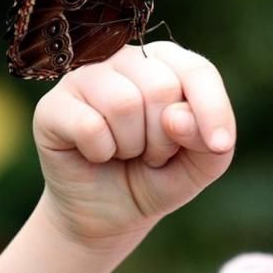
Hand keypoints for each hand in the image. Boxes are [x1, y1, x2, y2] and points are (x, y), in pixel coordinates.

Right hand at [32, 41, 235, 249]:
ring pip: (124, 103)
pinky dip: (101, 153)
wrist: (111, 212)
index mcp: (168, 62)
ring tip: (127, 152)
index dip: (212, 110)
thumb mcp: (203, 162)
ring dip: (133, 145)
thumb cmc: (160, 175)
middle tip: (152, 152)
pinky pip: (89, 126)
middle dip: (165, 138)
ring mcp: (86, 77)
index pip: (198, 70)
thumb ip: (207, 138)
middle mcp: (127, 60)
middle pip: (161, 87)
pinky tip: (97, 154)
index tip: (218, 145)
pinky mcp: (53, 105)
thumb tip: (176, 116)